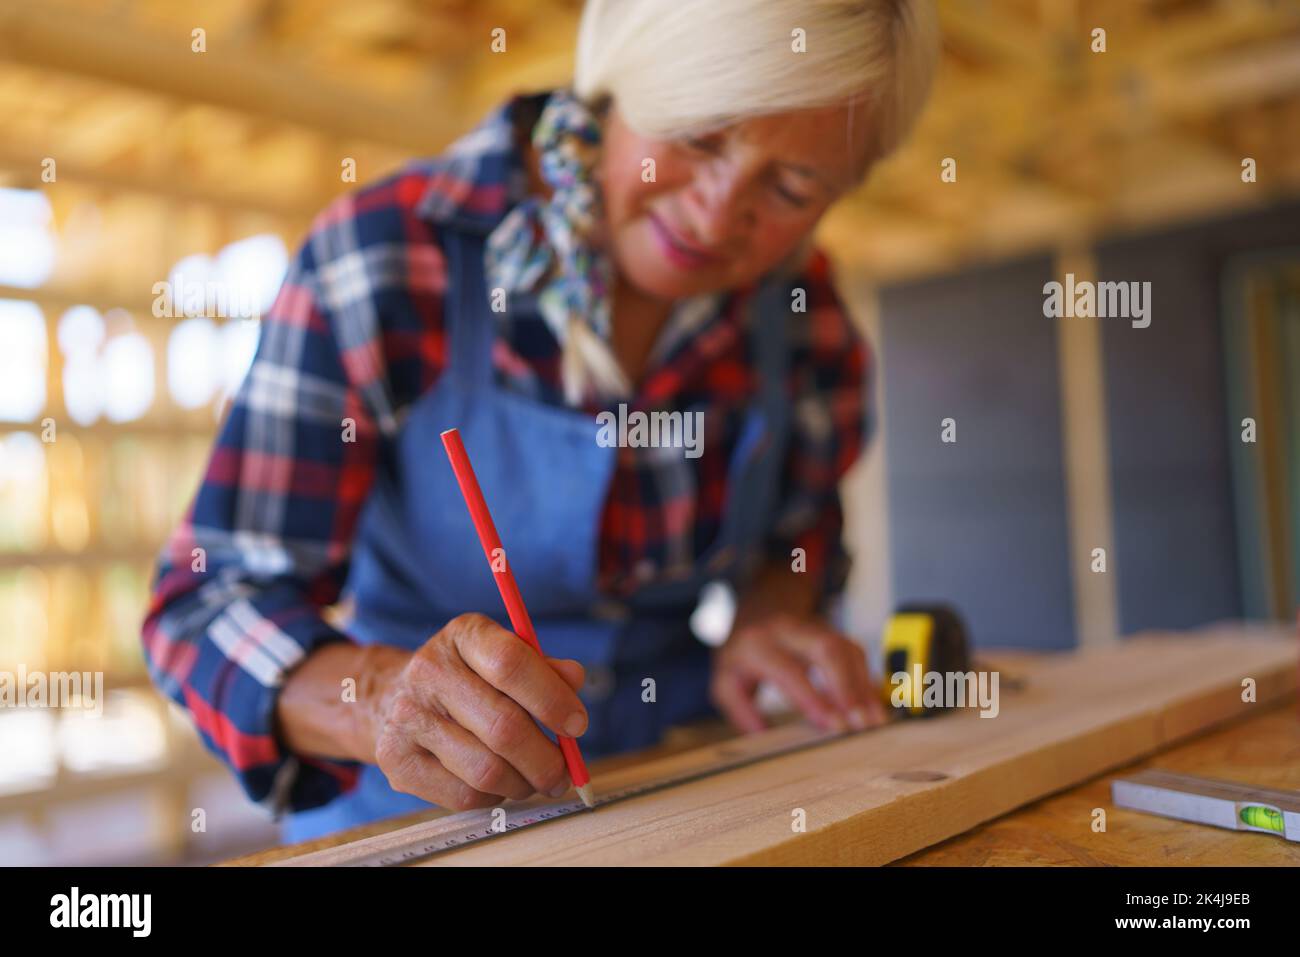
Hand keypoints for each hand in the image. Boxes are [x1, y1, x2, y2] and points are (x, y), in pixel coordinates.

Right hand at [366, 613, 588, 810]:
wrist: (392, 699)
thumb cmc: (468, 679)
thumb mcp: (502, 657)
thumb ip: (543, 667)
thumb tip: (575, 679)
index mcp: (463, 636)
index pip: (510, 663)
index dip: (552, 698)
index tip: (577, 725)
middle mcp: (429, 671)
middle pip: (504, 726)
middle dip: (547, 759)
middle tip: (565, 772)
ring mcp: (408, 717)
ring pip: (487, 769)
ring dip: (524, 784)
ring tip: (535, 780)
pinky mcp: (397, 760)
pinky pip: (464, 795)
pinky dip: (494, 797)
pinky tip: (500, 784)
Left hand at [709, 612, 884, 733]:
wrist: (759, 609)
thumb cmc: (744, 653)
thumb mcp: (726, 681)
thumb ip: (741, 711)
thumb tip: (764, 738)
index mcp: (758, 644)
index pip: (789, 671)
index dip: (814, 698)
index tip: (833, 725)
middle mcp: (789, 631)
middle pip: (827, 650)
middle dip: (848, 687)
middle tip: (860, 723)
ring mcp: (815, 627)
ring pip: (847, 650)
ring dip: (863, 686)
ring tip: (874, 720)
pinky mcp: (834, 632)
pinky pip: (855, 653)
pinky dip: (867, 680)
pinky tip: (873, 706)